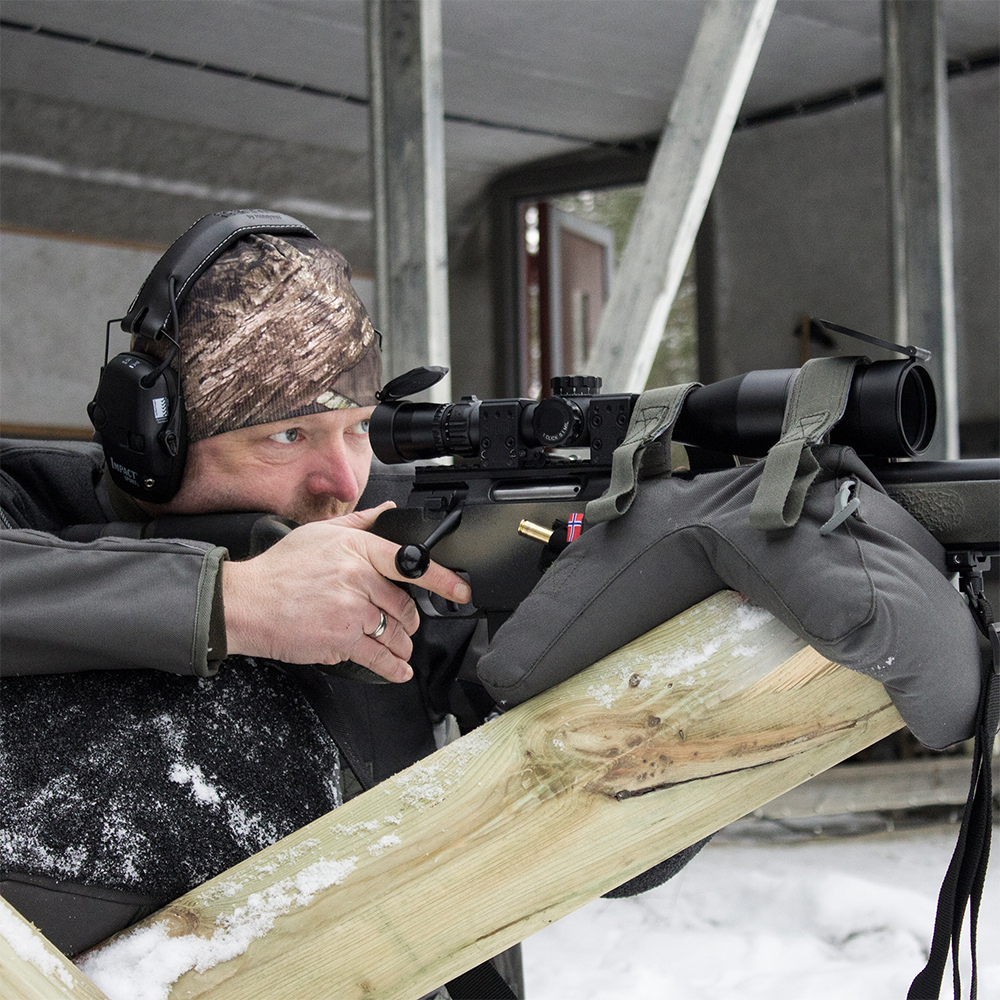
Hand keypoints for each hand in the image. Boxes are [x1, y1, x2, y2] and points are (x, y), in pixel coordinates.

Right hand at [221, 502, 471, 681]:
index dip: (442, 579)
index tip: (461, 590)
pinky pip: (379, 657)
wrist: (247, 602)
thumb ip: (359, 522)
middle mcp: (358, 578)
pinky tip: (399, 669)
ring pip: (395, 633)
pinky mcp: (341, 640)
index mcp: (357, 549)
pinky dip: (394, 667)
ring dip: (402, 645)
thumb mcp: (319, 533)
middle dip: (411, 620)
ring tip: (400, 648)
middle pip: (404, 605)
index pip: (410, 563)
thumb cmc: (280, 569)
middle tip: (408, 625)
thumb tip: (388, 512)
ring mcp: (351, 611)